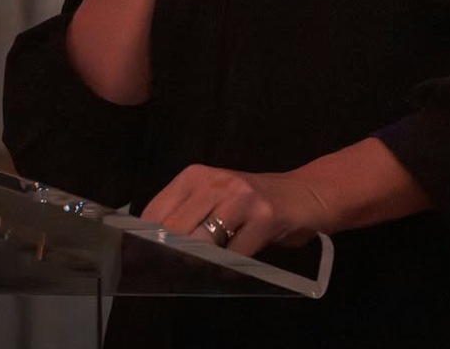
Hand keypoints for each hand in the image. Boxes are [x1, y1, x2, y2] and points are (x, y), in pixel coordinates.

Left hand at [140, 163, 329, 256]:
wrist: (303, 194)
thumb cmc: (251, 201)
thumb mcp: (214, 199)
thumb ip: (186, 217)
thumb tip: (151, 249)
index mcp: (196, 175)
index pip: (157, 211)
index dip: (147, 241)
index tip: (145, 262)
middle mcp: (217, 181)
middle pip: (176, 229)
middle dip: (172, 256)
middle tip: (175, 273)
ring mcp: (242, 197)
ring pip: (204, 241)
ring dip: (201, 263)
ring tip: (204, 270)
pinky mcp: (265, 216)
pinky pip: (236, 254)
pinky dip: (231, 268)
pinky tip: (235, 266)